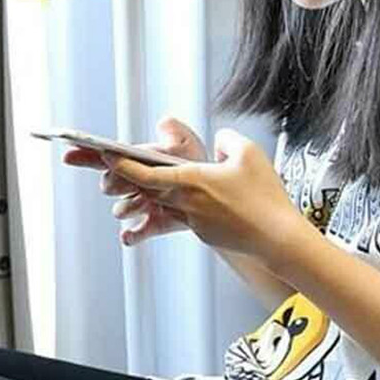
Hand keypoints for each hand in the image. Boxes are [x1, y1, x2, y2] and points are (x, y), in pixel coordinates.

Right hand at [61, 116, 207, 245]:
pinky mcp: (152, 225)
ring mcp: (140, 207)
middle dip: (115, 182)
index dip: (83, 155)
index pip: (101, 158)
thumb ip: (174, 130)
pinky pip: (133, 234)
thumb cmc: (196, 165)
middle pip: (108, 185)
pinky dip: (130, 235)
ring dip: (128, 205)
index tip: (68, 152)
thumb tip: (164, 123)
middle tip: (131, 179)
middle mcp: (131, 185)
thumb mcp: (186, 141)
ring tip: (146, 199)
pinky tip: (128, 234)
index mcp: (132, 163)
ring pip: (120, 209)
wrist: (212, 192)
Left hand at [99, 128, 303, 262]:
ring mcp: (193, 221)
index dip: (122, 164)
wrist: (277, 239)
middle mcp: (186, 203)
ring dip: (145, 197)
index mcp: (192, 181)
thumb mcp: (249, 153)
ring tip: (136, 186)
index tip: (104, 155)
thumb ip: (226, 139)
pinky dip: (174, 206)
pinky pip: (181, 216)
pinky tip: (179, 199)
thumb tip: (217, 141)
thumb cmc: (265, 196)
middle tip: (102, 173)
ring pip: (161, 204)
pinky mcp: (202, 233)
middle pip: (146, 190)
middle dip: (123, 180)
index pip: (146, 173)